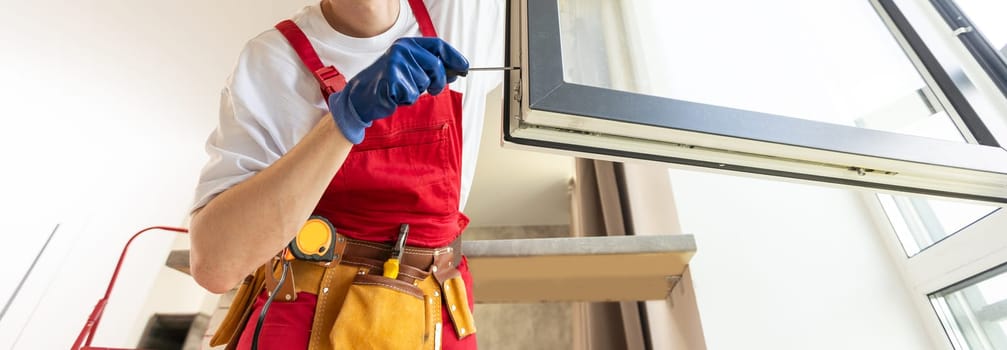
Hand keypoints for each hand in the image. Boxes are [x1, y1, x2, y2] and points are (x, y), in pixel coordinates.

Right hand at [328, 37, 468, 143]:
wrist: (363, 96)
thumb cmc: (390, 83)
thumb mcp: (412, 70)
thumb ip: (432, 67)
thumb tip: (456, 70)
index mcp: (408, 44)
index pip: (438, 46)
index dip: (454, 56)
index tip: (464, 67)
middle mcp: (402, 50)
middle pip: (436, 66)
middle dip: (438, 81)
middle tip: (433, 89)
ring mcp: (396, 63)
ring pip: (424, 82)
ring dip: (418, 92)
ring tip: (403, 90)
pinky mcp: (391, 79)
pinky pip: (412, 94)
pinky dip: (407, 100)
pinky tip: (396, 96)